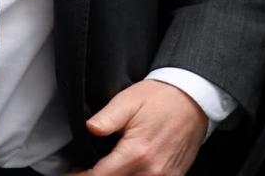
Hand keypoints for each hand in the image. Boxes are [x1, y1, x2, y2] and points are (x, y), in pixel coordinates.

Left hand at [70, 79, 208, 175]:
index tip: (70, 174)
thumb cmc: (162, 97)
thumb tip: (89, 128)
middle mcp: (151, 171)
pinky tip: (125, 172)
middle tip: (83, 171)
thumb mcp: (129, 100)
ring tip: (103, 170)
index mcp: (137, 153)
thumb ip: (107, 117)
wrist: (193, 98)